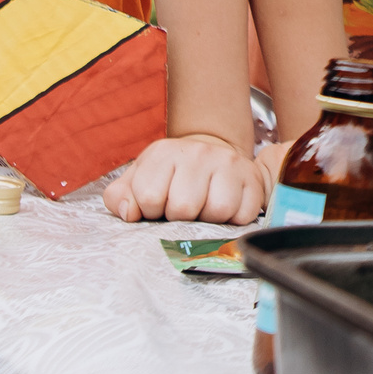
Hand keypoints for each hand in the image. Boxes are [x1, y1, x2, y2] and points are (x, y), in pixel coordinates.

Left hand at [103, 132, 266, 225]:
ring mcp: (228, 163)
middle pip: (184, 208)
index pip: (149, 198)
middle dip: (180, 218)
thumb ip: (119, 197)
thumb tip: (129, 213)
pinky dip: (233, 220)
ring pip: (217, 211)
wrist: (211, 156)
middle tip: (183, 209)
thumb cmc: (171, 177)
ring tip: (204, 209)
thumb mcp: (138, 180)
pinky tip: (226, 208)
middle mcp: (198, 152)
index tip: (159, 205)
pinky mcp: (253, 179)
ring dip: (208, 220)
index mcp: (164, 153)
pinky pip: (243, 215)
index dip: (151, 212)